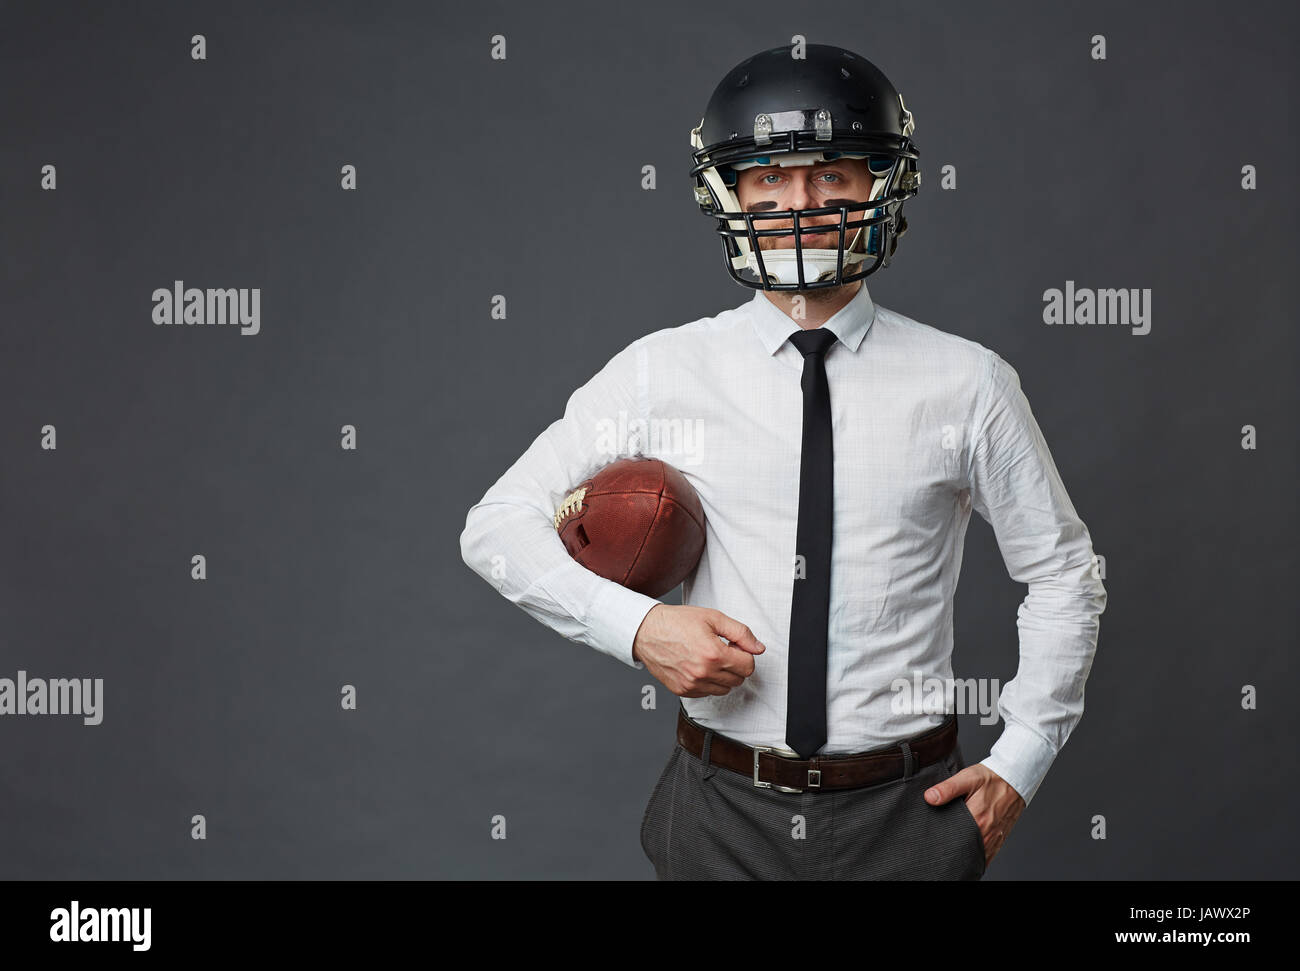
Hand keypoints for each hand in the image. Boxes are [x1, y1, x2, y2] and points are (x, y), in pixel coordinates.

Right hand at [632, 604, 765, 697]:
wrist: (647, 632)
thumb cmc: (677, 622)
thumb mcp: (713, 618)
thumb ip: (740, 633)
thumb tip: (758, 648)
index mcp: (713, 654)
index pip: (748, 666)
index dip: (744, 654)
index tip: (734, 646)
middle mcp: (703, 673)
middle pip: (738, 679)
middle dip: (735, 665)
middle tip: (721, 650)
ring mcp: (692, 684)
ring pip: (725, 689)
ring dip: (723, 676)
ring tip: (709, 658)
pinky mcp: (683, 690)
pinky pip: (707, 693)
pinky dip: (708, 682)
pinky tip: (698, 666)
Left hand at [924, 763, 1025, 867]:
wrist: (1015, 779)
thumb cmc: (991, 778)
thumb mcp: (967, 778)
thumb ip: (947, 789)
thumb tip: (929, 798)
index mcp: (977, 819)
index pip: (955, 840)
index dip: (943, 842)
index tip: (934, 841)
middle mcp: (987, 833)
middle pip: (965, 851)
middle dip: (953, 851)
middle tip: (940, 848)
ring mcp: (995, 837)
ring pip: (977, 855)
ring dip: (966, 855)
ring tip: (952, 853)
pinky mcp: (1000, 838)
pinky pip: (988, 855)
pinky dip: (978, 856)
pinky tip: (968, 855)